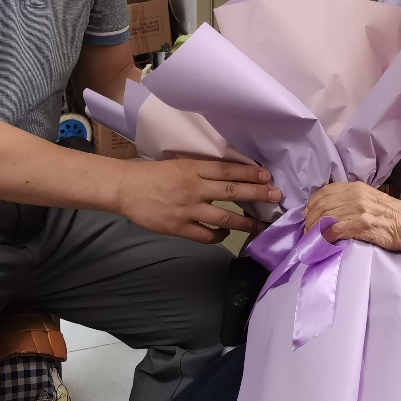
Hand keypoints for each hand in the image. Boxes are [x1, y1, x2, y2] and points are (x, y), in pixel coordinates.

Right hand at [118, 160, 281, 244]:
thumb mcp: (178, 163)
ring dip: (246, 222)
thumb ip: (200, 170)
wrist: (125, 188)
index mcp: (193, 168)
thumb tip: (227, 175)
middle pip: (232, 191)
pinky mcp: (179, 227)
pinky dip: (218, 237)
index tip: (266, 175)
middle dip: (257, 194)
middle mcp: (194, 187)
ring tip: (261, 224)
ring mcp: (187, 209)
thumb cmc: (151, 174)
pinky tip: (225, 235)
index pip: (227, 170)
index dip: (249, 173)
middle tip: (276, 195)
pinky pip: (205, 235)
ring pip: (224, 217)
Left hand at [304, 181, 400, 251]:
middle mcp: (355, 196)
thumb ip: (350, 199)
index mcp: (355, 187)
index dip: (312, 203)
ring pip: (326, 217)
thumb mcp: (369, 198)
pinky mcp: (362, 225)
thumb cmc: (390, 214)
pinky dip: (325, 236)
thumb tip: (330, 209)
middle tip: (307, 229)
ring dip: (315, 228)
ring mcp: (359, 210)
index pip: (325, 191)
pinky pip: (336, 230)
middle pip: (323, 205)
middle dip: (310, 218)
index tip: (308, 214)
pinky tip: (323, 241)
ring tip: (312, 237)